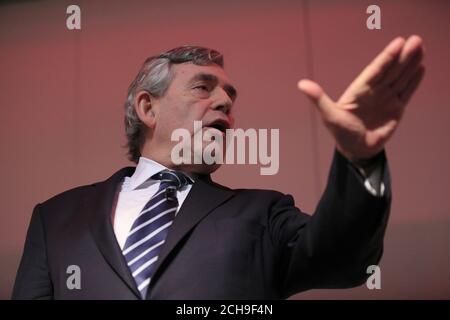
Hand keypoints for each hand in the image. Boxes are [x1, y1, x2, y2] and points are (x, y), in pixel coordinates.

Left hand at [298, 35, 424, 161]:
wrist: (356, 150)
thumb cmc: (341, 133)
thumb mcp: (329, 116)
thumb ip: (318, 99)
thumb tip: (301, 84)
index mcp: (359, 90)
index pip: (375, 70)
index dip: (386, 58)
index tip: (398, 43)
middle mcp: (374, 91)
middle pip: (391, 70)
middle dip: (403, 56)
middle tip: (416, 40)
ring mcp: (385, 98)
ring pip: (400, 77)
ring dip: (411, 64)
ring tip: (421, 47)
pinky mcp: (396, 108)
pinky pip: (406, 91)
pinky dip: (413, 81)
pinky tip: (420, 68)